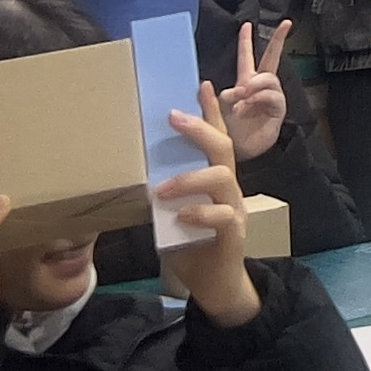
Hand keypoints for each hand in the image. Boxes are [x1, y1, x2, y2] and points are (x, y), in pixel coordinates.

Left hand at [155, 85, 260, 325]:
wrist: (217, 286)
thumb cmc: (193, 247)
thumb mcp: (173, 216)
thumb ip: (164, 196)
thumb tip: (136, 175)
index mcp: (215, 180)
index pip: (216, 139)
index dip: (210, 113)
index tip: (201, 85)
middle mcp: (229, 188)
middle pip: (223, 148)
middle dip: (200, 128)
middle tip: (174, 117)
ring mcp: (235, 209)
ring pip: (222, 177)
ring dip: (189, 178)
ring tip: (161, 188)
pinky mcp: (234, 232)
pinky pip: (222, 215)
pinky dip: (200, 212)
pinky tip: (183, 215)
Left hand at [223, 21, 287, 162]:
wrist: (238, 153)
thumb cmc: (227, 132)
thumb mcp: (216, 111)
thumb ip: (215, 98)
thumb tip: (221, 87)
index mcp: (244, 83)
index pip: (246, 58)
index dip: (246, 41)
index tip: (247, 24)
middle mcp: (260, 87)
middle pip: (272, 59)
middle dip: (278, 40)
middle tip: (285, 24)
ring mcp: (270, 97)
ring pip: (268, 78)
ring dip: (253, 85)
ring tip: (241, 98)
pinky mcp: (277, 109)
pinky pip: (271, 96)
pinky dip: (256, 100)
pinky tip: (244, 110)